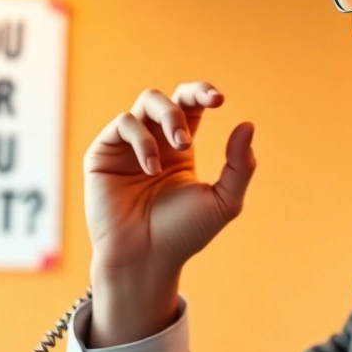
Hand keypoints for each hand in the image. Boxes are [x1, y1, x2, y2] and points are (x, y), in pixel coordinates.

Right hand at [85, 82, 255, 346]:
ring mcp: (126, 146)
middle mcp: (152, 141)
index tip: (220, 99)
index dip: (202, 93)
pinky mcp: (103, 153)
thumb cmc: (183, 235)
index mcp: (179, 149)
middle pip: (167, 97)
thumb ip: (240, 165)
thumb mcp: (224, 201)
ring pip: (146, 102)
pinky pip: (123, 124)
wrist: (146, 259)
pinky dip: (143, 140)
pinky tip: (151, 167)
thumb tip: (248, 124)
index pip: (190, 105)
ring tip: (180, 147)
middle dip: (185, 102)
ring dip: (168, 118)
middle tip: (194, 133)